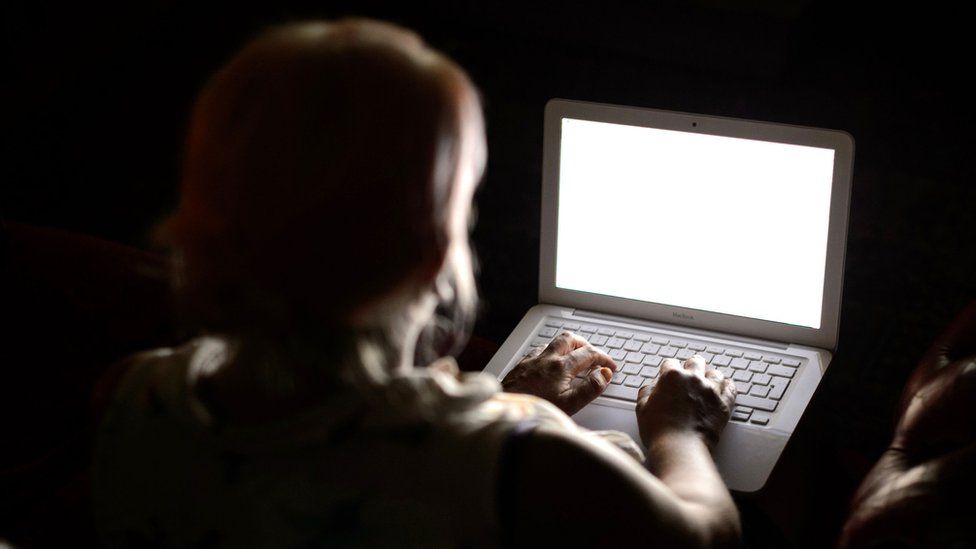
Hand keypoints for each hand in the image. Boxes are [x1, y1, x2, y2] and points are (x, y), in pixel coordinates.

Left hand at [502, 331, 617, 414]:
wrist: (504, 409)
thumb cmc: (535, 408)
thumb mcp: (569, 404)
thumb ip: (590, 389)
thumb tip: (604, 375)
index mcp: (561, 367)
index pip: (589, 354)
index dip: (603, 358)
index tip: (610, 366)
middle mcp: (546, 358)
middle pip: (570, 339)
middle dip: (585, 345)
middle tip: (594, 357)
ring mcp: (532, 360)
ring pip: (553, 343)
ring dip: (567, 347)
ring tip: (574, 358)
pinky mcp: (521, 365)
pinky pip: (539, 351)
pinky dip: (550, 353)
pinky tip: (549, 364)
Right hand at [635, 355, 735, 448]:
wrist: (680, 449)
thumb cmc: (660, 431)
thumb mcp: (642, 408)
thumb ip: (647, 392)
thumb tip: (650, 388)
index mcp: (672, 376)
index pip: (670, 363)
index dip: (668, 370)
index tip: (668, 375)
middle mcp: (693, 379)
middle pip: (696, 362)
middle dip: (691, 366)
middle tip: (688, 374)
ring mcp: (711, 391)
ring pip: (715, 373)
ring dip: (710, 376)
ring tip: (707, 382)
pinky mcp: (723, 404)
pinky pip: (731, 389)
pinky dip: (728, 387)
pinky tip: (725, 387)